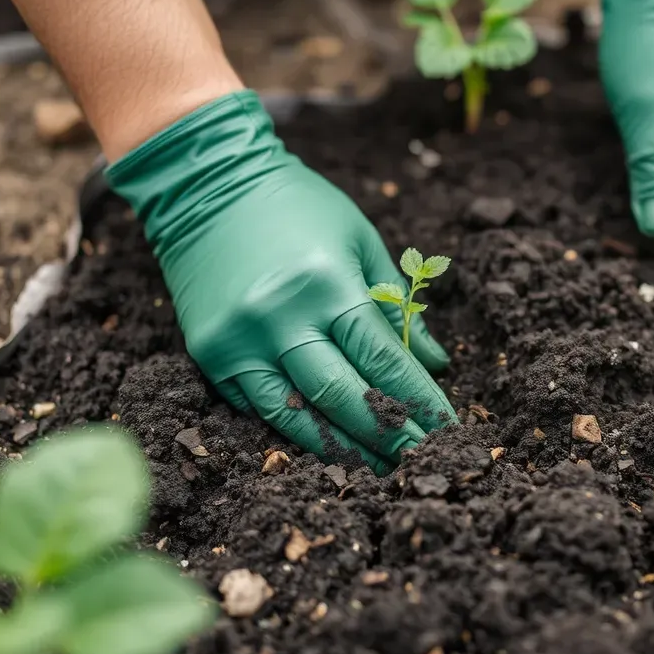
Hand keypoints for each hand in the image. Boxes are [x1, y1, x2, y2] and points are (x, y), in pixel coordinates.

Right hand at [106, 91, 455, 473]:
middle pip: (344, 396)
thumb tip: (438, 363)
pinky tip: (327, 448)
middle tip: (421, 461)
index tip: (447, 427)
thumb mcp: (360, 239)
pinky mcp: (210, 353)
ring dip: (342, 449)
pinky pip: (256, 406)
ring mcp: (239, 340)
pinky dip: (293, 429)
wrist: (207, 184)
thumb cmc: (298, 206)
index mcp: (327, 283)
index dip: (419, 400)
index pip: (383, 359)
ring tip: (379, 469)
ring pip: (296, 415)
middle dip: (388, 433)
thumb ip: (398, 304)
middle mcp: (280, 318)